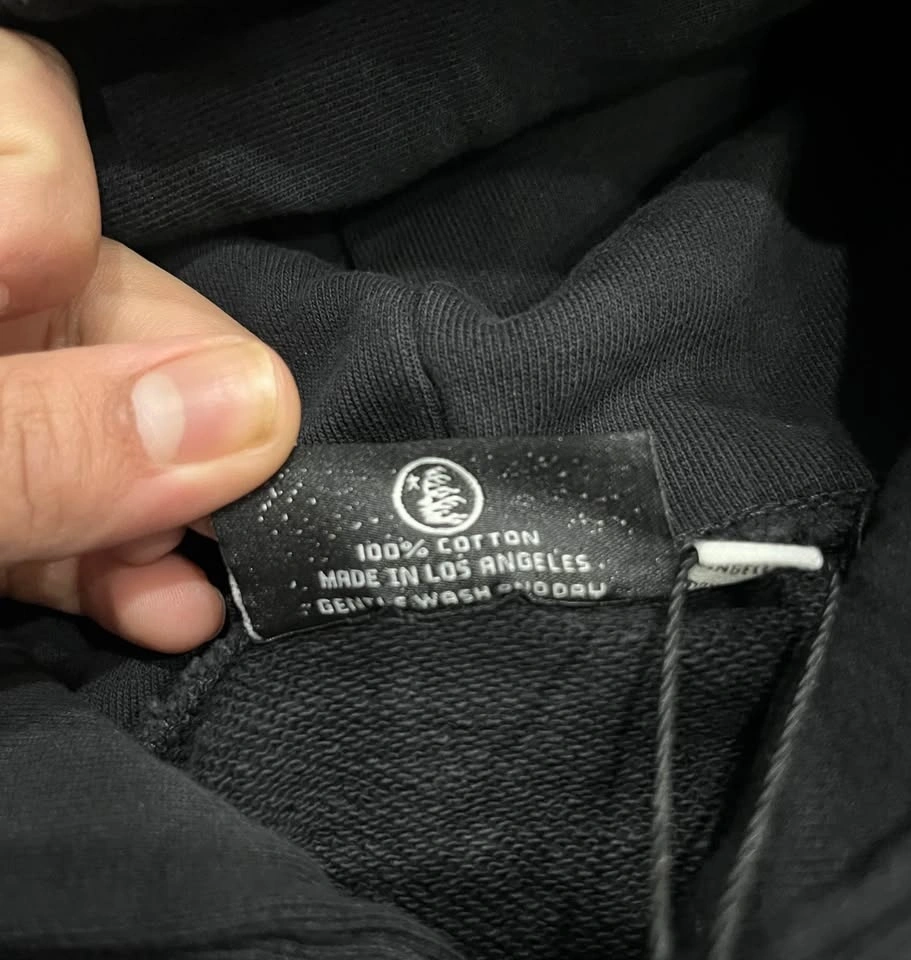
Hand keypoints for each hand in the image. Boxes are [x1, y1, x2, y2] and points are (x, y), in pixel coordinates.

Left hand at [0, 31, 300, 651]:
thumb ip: (39, 440)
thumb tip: (255, 412)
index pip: (19, 150)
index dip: (53, 201)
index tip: (58, 282)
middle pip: (98, 308)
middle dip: (177, 409)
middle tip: (239, 493)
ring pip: (104, 430)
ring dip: (169, 516)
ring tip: (215, 582)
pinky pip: (70, 513)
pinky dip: (122, 569)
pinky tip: (169, 610)